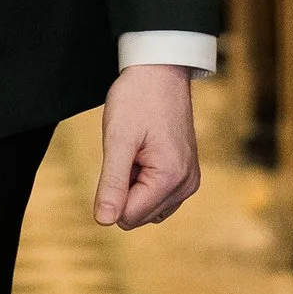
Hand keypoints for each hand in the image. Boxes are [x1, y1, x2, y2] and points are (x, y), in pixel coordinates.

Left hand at [93, 64, 199, 228]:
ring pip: (147, 208)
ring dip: (133, 185)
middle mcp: (186, 186)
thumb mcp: (117, 140)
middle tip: (127, 152)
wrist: (160, 72)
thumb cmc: (137, 100)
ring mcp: (189, 181)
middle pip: (138, 215)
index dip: (111, 192)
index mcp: (171, 179)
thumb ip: (111, 183)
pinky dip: (143, 181)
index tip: (117, 158)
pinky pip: (158, 196)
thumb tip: (104, 221)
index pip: (128, 216)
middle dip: (123, 188)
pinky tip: (143, 154)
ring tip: (136, 151)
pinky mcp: (186, 175)